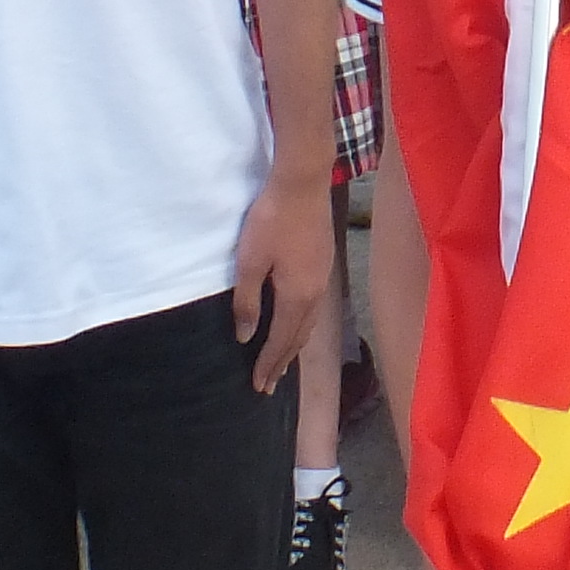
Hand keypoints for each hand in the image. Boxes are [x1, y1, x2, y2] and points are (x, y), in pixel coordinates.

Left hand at [231, 165, 333, 397]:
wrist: (303, 183)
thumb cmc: (272, 220)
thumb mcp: (250, 261)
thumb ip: (247, 301)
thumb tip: (246, 336)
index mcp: (296, 296)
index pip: (280, 341)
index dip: (268, 364)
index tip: (258, 386)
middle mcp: (315, 294)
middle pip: (298, 338)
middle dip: (282, 362)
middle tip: (269, 385)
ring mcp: (323, 279)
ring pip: (309, 324)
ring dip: (295, 346)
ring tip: (283, 362)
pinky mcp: (324, 264)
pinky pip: (314, 309)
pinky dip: (303, 326)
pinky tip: (297, 323)